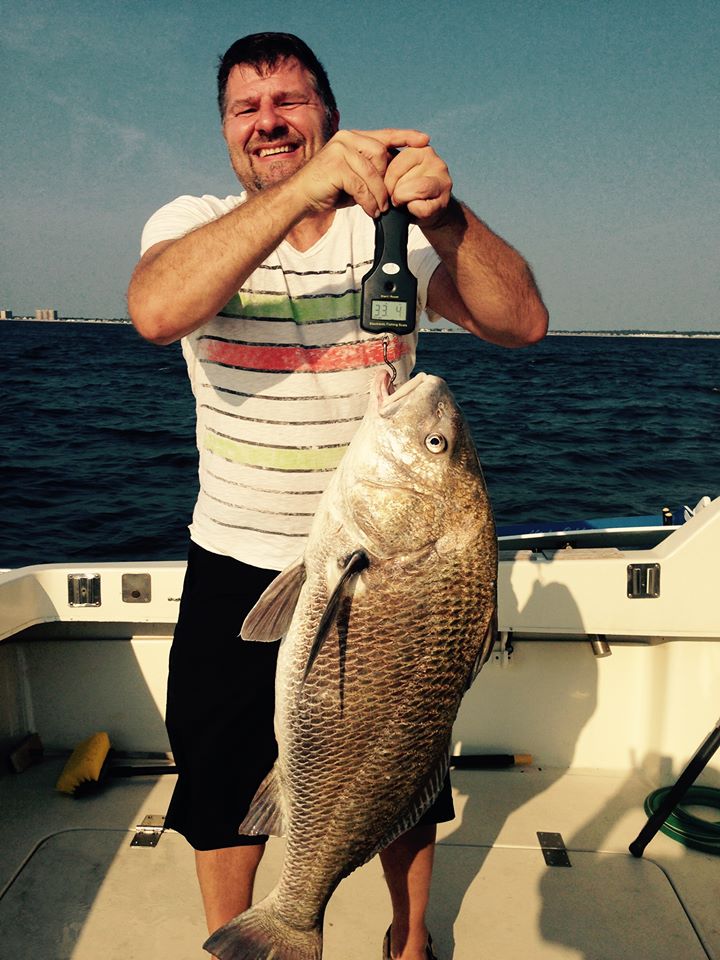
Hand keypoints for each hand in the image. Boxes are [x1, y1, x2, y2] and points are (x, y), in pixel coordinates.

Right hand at [293, 129, 430, 218]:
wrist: (299, 198)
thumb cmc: (327, 190)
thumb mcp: (354, 178)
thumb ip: (371, 173)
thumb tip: (393, 180)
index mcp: (352, 138)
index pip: (384, 135)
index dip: (406, 137)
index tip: (425, 140)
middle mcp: (346, 138)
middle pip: (382, 155)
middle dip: (387, 181)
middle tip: (385, 201)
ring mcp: (340, 150)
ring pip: (373, 173)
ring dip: (379, 196)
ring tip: (378, 210)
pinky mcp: (335, 166)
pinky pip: (362, 186)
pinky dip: (369, 202)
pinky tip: (370, 211)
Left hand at [384, 145, 452, 226]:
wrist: (430, 209)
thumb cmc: (410, 190)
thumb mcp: (397, 172)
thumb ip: (387, 164)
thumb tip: (372, 168)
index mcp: (420, 149)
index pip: (395, 163)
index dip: (386, 180)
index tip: (389, 187)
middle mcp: (435, 161)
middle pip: (402, 179)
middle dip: (394, 192)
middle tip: (398, 196)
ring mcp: (442, 180)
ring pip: (412, 191)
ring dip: (403, 201)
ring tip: (406, 201)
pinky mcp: (444, 201)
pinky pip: (420, 207)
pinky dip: (412, 211)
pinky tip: (415, 208)